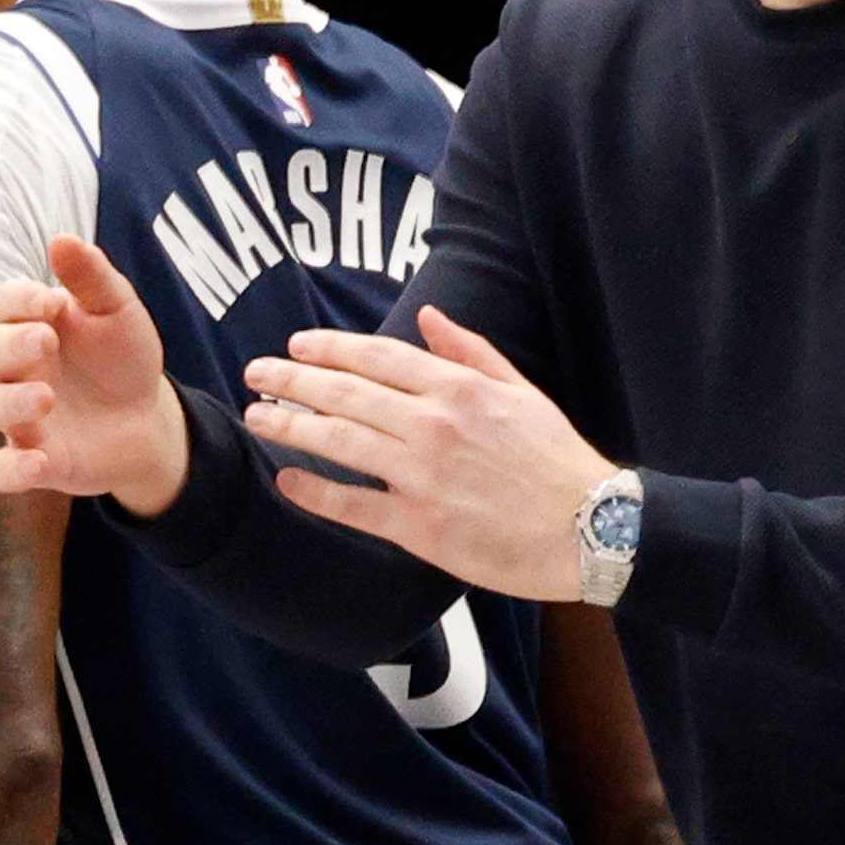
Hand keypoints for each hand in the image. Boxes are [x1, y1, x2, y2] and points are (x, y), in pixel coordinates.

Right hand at [0, 235, 188, 516]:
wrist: (147, 418)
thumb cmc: (122, 356)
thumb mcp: (118, 311)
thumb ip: (91, 277)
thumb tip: (61, 239)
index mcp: (32, 325)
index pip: (5, 304)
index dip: (20, 301)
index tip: (52, 302)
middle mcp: (17, 369)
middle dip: (14, 345)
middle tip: (47, 341)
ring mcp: (21, 415)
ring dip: (12, 402)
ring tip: (46, 398)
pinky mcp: (33, 458)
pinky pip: (1, 470)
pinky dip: (10, 470)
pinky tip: (36, 463)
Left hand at [239, 305, 614, 601]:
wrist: (589, 528)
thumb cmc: (556, 460)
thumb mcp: (521, 391)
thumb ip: (470, 352)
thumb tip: (430, 316)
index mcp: (458, 388)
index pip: (376, 357)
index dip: (329, 348)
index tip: (296, 346)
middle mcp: (433, 425)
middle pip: (345, 394)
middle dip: (292, 380)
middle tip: (255, 374)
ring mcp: (423, 476)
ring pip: (340, 442)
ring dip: (291, 426)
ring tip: (256, 418)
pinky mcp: (420, 526)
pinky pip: (354, 506)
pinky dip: (316, 492)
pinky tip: (289, 480)